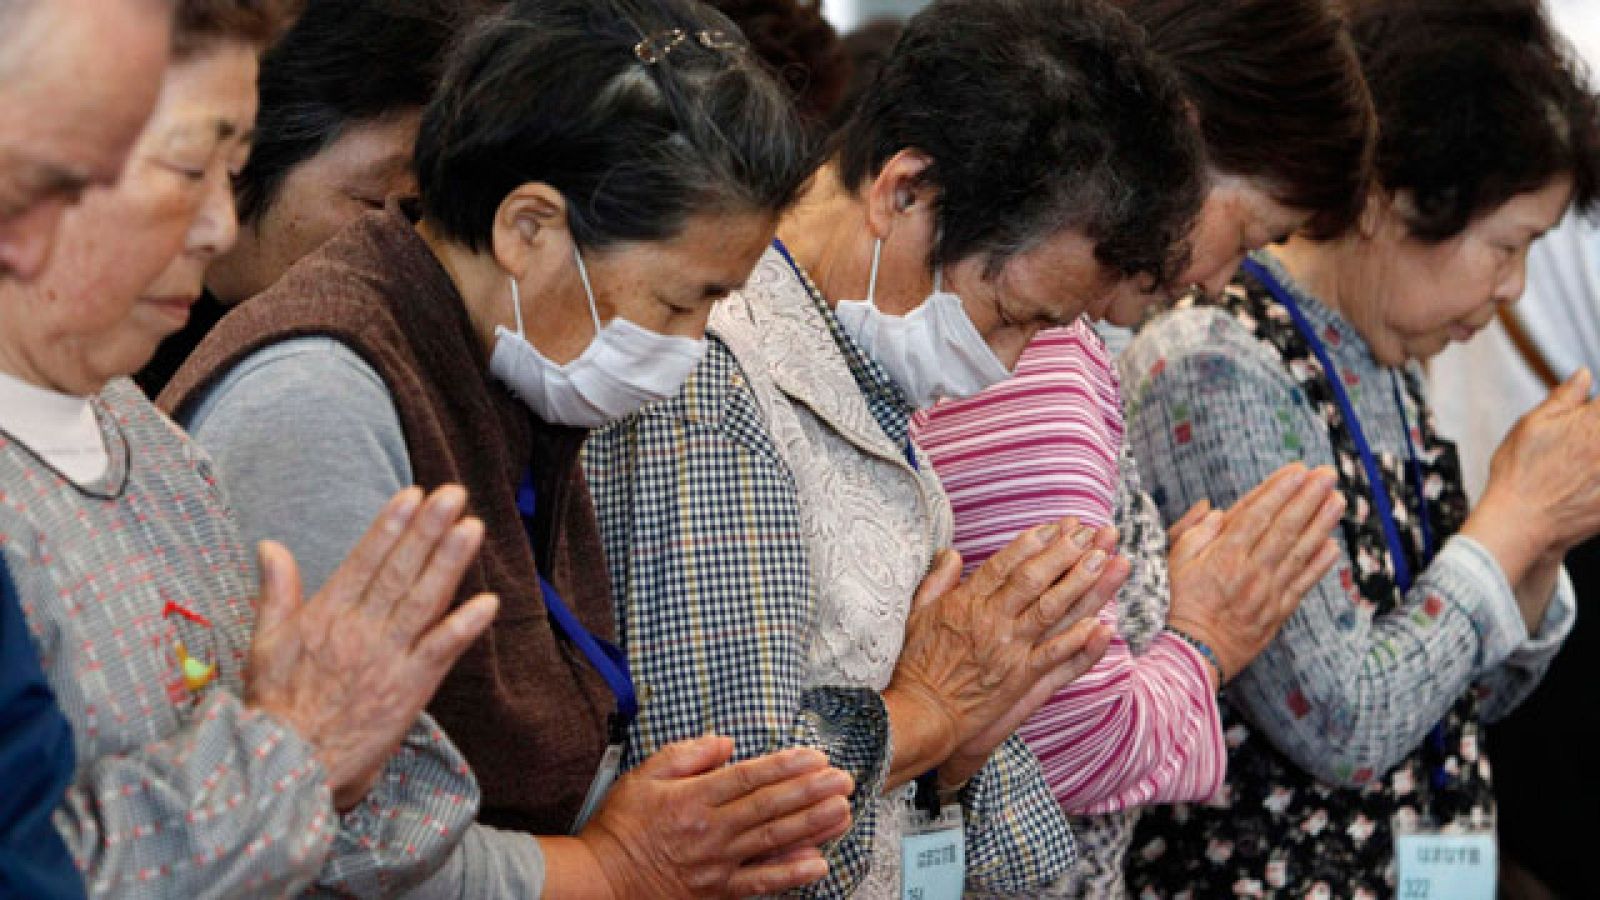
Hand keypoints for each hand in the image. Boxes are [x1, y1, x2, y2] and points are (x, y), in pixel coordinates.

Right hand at [245, 485, 498, 810]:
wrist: (286, 766)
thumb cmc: (275, 706)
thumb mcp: (264, 642)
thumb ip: (275, 591)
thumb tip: (269, 546)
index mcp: (326, 615)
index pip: (365, 560)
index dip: (391, 526)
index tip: (413, 495)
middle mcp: (360, 630)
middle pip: (400, 571)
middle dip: (428, 530)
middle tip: (453, 494)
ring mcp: (387, 658)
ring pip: (424, 601)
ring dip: (450, 563)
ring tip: (472, 528)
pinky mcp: (409, 688)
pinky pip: (441, 651)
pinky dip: (464, 627)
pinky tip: (489, 603)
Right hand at [565, 737, 853, 898]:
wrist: (601, 880)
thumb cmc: (621, 825)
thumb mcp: (643, 776)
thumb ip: (686, 755)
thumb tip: (725, 743)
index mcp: (693, 798)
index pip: (749, 777)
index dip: (786, 766)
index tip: (815, 756)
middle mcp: (711, 830)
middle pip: (770, 806)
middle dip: (811, 791)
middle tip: (843, 779)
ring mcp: (717, 864)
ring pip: (773, 840)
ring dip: (812, 825)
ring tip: (843, 811)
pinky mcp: (718, 890)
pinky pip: (761, 882)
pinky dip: (790, 873)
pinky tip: (818, 862)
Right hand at [886, 519, 1126, 786]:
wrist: (922, 712)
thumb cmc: (915, 664)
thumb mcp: (917, 614)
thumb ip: (937, 581)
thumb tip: (953, 553)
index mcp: (966, 602)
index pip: (1005, 564)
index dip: (1033, 542)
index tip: (1056, 526)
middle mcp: (991, 621)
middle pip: (1033, 579)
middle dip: (1063, 553)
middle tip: (1088, 534)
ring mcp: (1009, 649)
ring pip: (1051, 609)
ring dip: (1080, 583)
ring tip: (1104, 560)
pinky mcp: (1020, 678)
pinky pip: (1055, 655)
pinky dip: (1078, 639)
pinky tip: (1102, 622)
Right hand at [1165, 463, 1343, 682]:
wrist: (1190, 655)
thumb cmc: (1177, 605)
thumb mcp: (1173, 562)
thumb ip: (1195, 532)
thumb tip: (1218, 511)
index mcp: (1222, 556)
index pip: (1256, 515)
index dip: (1278, 491)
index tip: (1297, 470)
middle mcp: (1249, 572)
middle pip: (1284, 528)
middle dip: (1308, 498)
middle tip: (1327, 475)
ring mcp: (1267, 593)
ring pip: (1299, 553)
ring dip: (1321, 524)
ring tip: (1337, 501)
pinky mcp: (1277, 613)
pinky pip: (1303, 584)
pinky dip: (1319, 565)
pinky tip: (1332, 545)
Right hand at [1467, 369, 1599, 578]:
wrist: (1518, 523)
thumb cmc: (1518, 476)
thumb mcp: (1530, 426)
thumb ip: (1563, 398)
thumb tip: (1584, 375)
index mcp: (1591, 423)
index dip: (1596, 409)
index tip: (1589, 414)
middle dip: (1594, 431)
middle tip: (1576, 444)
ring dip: (1595, 454)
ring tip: (1580, 463)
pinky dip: (1598, 478)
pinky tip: (1586, 482)